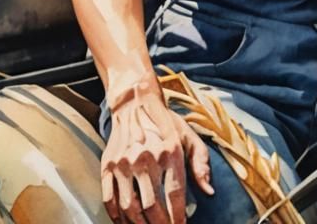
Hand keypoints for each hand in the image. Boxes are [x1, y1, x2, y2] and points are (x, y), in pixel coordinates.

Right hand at [102, 78, 213, 223]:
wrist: (135, 104)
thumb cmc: (166, 124)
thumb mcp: (189, 137)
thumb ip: (201, 164)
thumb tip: (209, 191)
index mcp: (170, 152)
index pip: (174, 195)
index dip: (178, 217)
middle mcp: (146, 159)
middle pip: (152, 206)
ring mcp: (124, 163)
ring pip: (130, 207)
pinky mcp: (108, 166)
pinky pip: (109, 199)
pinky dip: (117, 217)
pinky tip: (126, 222)